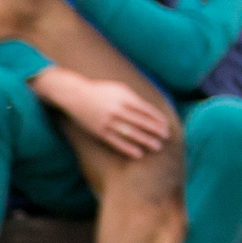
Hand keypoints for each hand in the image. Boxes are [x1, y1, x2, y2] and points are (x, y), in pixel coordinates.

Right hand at [34, 68, 169, 158]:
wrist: (75, 95)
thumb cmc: (101, 91)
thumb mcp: (120, 89)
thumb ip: (134, 99)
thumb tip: (151, 110)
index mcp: (124, 98)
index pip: (146, 110)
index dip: (158, 119)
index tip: (166, 126)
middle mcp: (117, 109)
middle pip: (141, 122)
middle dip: (155, 130)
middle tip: (166, 137)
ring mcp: (108, 121)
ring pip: (131, 133)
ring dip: (145, 140)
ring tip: (157, 146)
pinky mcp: (99, 131)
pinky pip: (116, 141)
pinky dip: (128, 148)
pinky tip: (139, 154)